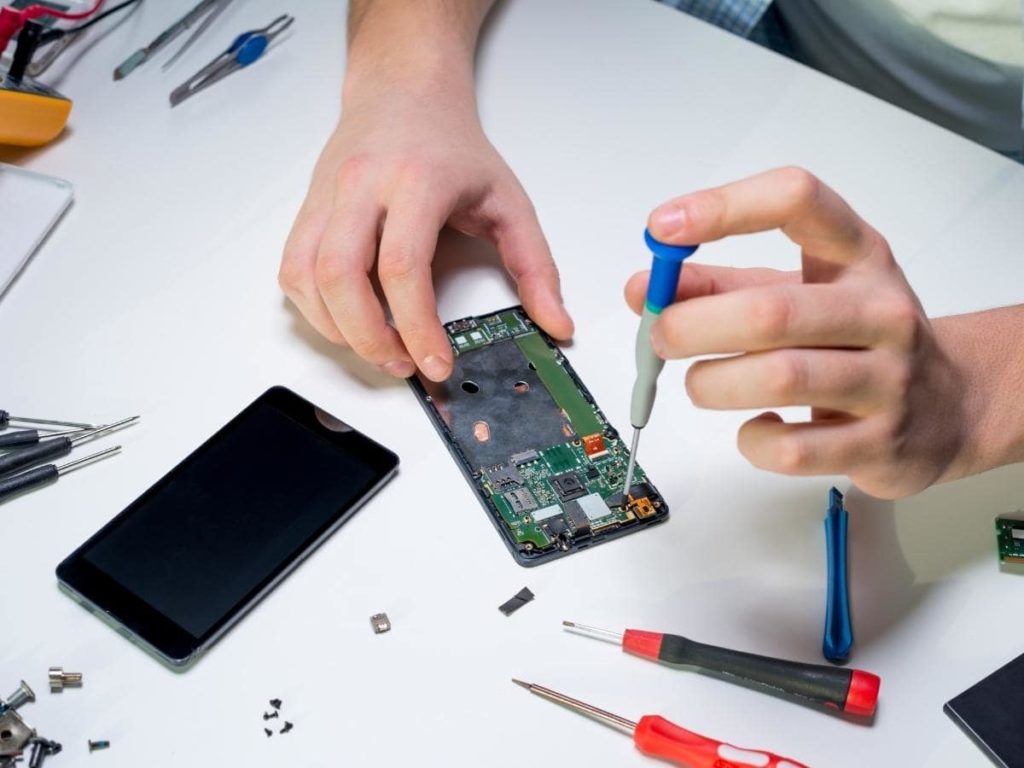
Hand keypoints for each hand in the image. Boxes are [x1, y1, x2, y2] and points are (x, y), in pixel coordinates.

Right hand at [279, 72, 571, 381]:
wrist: (403, 93)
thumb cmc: (452, 147)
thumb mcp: (508, 200)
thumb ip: (536, 266)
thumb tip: (557, 324)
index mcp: (418, 181)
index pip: (403, 267)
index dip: (416, 326)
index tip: (436, 362)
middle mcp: (362, 186)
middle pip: (342, 276)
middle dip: (369, 337)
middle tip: (402, 364)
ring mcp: (327, 196)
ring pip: (306, 276)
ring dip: (338, 329)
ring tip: (378, 348)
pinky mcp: (307, 209)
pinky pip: (292, 268)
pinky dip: (315, 308)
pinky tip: (348, 320)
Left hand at [626, 167, 968, 498]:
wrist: (954, 408)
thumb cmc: (859, 338)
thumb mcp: (800, 293)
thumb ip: (721, 287)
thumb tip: (644, 289)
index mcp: (858, 257)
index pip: (797, 203)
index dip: (722, 209)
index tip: (662, 227)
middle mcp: (880, 311)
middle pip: (769, 311)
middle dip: (692, 325)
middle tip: (661, 335)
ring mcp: (887, 380)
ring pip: (777, 379)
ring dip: (711, 384)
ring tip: (701, 384)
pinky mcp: (879, 445)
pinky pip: (790, 449)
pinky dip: (751, 440)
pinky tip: (754, 427)